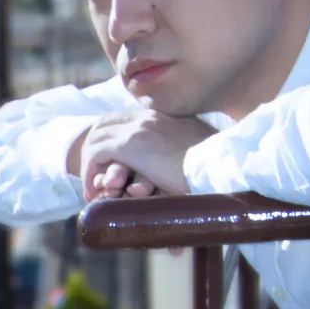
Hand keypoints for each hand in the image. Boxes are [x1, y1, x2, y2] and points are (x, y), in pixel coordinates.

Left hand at [69, 110, 210, 202]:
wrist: (219, 166)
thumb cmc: (215, 167)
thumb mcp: (197, 152)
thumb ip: (181, 151)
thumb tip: (176, 166)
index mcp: (164, 115)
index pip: (125, 117)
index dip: (111, 138)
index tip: (110, 163)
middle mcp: (149, 116)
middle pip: (105, 122)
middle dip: (94, 148)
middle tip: (94, 174)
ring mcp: (138, 128)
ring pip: (96, 137)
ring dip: (91, 163)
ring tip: (94, 188)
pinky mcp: (130, 144)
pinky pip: (95, 154)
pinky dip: (90, 172)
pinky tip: (96, 193)